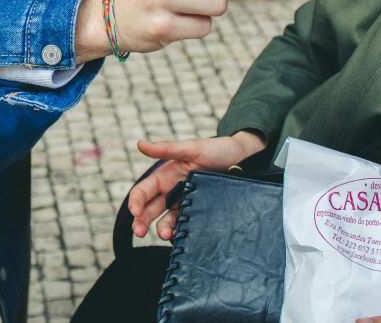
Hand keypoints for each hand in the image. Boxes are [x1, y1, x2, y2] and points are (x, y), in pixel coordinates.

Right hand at [128, 130, 265, 239]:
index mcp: (165, 176)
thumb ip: (166, 149)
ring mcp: (184, 204)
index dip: (136, 201)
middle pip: (150, 210)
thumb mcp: (192, 148)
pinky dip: (179, 232)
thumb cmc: (217, 150)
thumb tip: (139, 144)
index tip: (136, 212)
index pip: (143, 191)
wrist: (245, 161)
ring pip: (166, 220)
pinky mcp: (198, 213)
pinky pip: (184, 225)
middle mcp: (172, 191)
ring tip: (166, 234)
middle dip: (142, 221)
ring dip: (161, 229)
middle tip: (140, 232)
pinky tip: (180, 236)